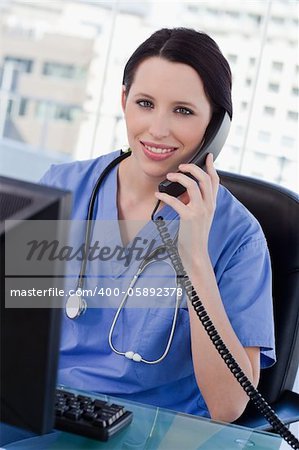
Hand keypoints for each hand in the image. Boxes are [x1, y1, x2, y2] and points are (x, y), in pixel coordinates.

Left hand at [155, 153, 218, 268]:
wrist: (197, 252)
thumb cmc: (195, 235)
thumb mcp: (200, 216)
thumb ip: (197, 202)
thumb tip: (186, 190)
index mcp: (212, 204)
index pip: (215, 180)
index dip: (212, 166)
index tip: (208, 156)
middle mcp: (209, 205)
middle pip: (205, 178)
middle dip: (193, 168)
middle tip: (181, 166)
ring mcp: (200, 211)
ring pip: (193, 185)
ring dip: (179, 178)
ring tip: (170, 176)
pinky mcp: (189, 217)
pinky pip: (176, 201)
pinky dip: (165, 196)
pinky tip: (159, 195)